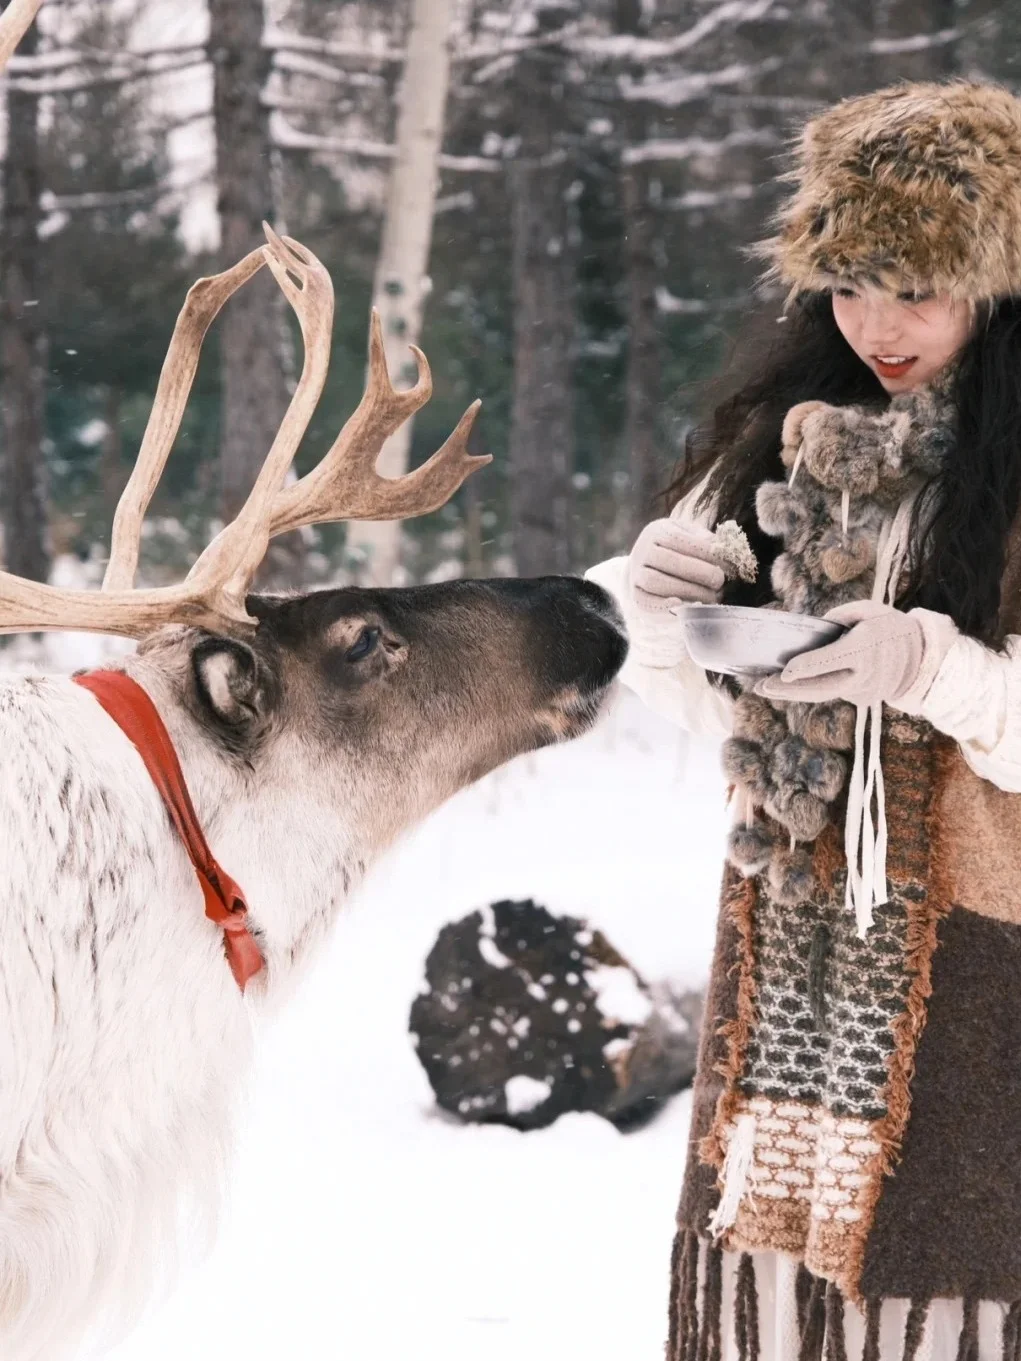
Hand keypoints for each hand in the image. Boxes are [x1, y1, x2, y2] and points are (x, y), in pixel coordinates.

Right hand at [628, 518, 724, 614]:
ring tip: (710, 597)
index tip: (728, 564)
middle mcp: (642, 550)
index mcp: (657, 531)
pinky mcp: (636, 595)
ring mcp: (636, 573)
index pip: (679, 540)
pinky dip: (664, 607)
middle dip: (699, 573)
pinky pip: (646, 603)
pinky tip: (684, 606)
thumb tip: (728, 550)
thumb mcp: (691, 537)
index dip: (705, 552)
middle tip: (720, 582)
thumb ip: (707, 541)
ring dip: (687, 591)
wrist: (651, 566)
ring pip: (656, 582)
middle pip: (668, 561)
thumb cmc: (680, 550)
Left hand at [755, 600, 929, 706]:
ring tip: (765, 687)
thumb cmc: (888, 626)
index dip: (808, 667)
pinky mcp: (861, 700)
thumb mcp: (868, 610)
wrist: (921, 657)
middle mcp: (865, 675)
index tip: (785, 672)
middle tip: (761, 687)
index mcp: (866, 648)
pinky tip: (789, 684)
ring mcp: (864, 692)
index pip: (834, 660)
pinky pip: (832, 692)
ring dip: (793, 692)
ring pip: (823, 693)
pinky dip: (811, 688)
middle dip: (788, 690)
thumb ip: (839, 616)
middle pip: (821, 688)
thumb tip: (813, 630)